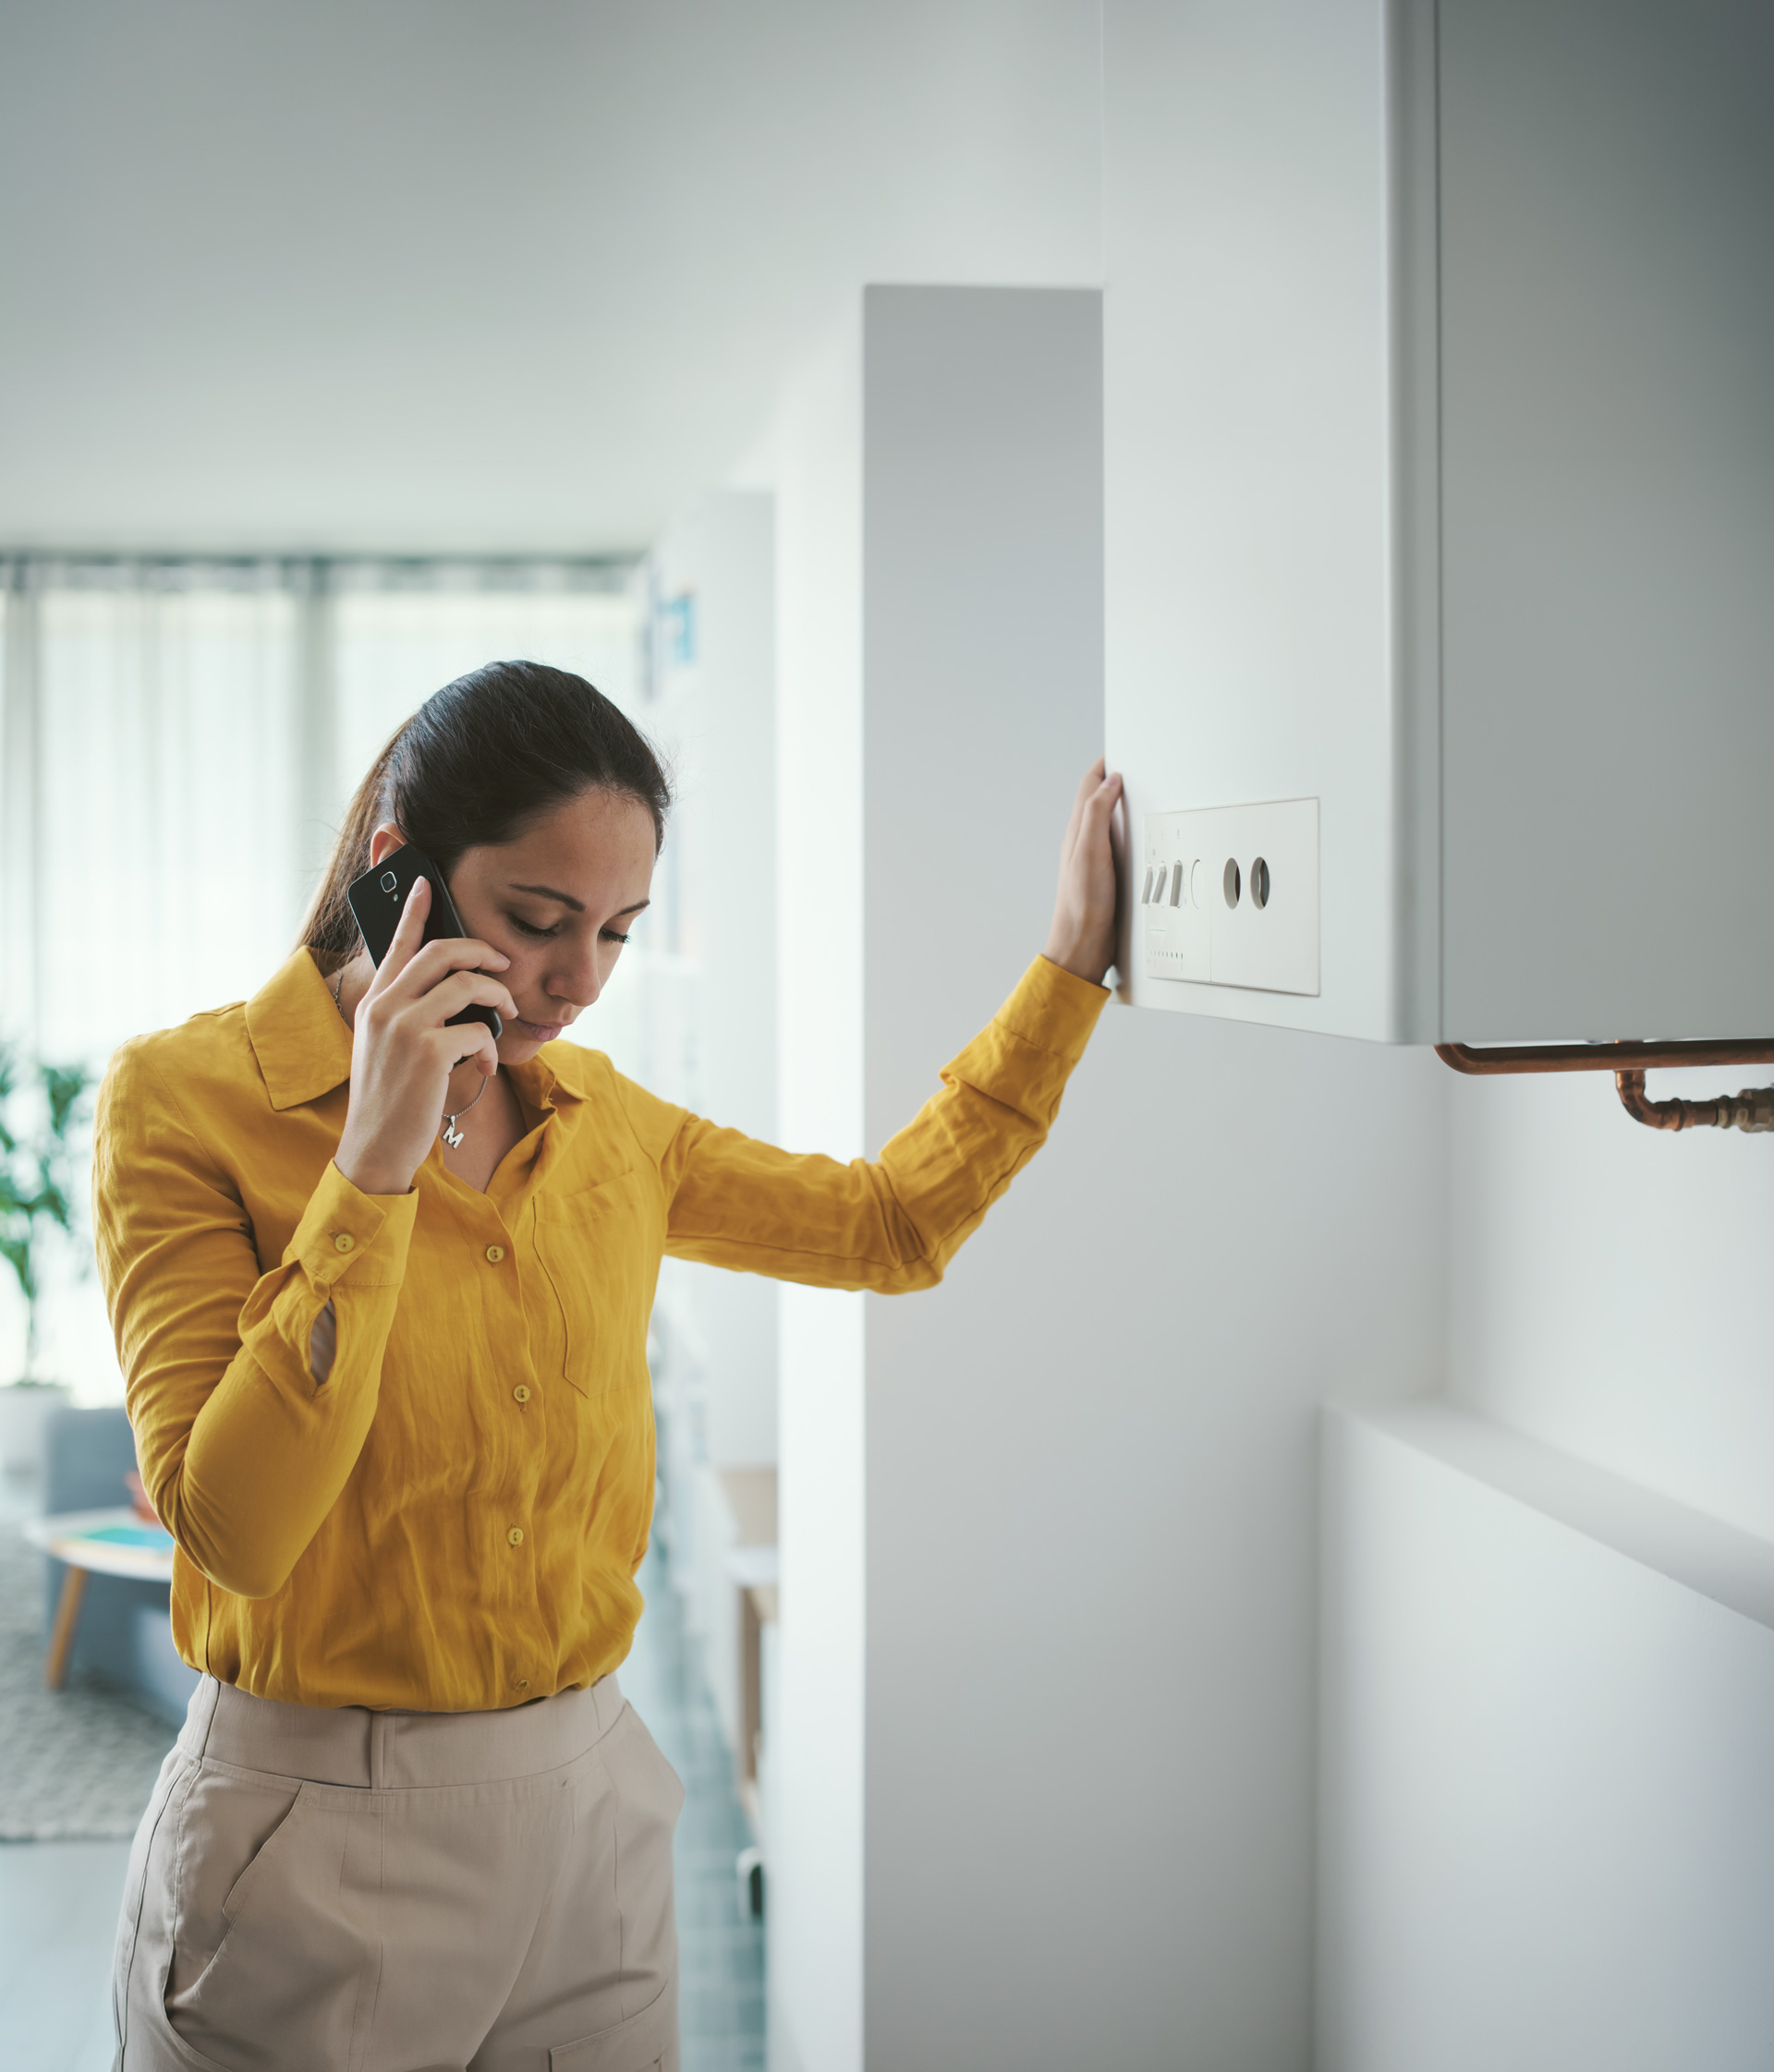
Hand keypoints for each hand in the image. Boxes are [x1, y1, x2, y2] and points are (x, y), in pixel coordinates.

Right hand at [333, 878, 518, 1195]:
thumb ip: (408, 1014)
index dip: (414, 910)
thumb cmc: (390, 1100)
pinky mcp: (429, 1052)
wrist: (375, 1148)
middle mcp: (385, 1007)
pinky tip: (485, 1064)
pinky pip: (478, 1031)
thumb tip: (455, 991)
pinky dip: (491, 1046)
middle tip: (503, 962)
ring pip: (467, 984)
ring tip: (504, 1013)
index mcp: (374, 1003)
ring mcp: (405, 1027)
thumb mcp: (387, 1047)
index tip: (427, 882)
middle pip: (441, 952)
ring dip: (497, 996)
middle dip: (481, 950)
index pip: (395, 944)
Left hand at [1042, 757, 1124, 986]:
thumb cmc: (1082, 903)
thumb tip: (1110, 781)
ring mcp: (1097, 860)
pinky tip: (1144, 839)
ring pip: (1111, 823)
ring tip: (1143, 795)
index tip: (1121, 750)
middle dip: (1116, 781)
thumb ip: (1097, 813)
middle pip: (1100, 801)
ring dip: (1124, 807)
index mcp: (1078, 831)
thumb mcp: (1090, 851)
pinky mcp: (1109, 877)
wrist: (1083, 945)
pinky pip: (1120, 846)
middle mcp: (1085, 842)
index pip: (1089, 786)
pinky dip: (1132, 834)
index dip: (1104, 765)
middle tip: (1137, 767)